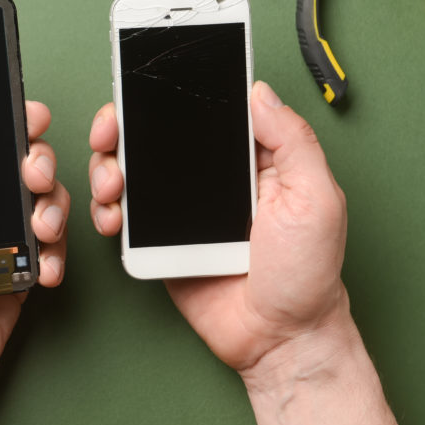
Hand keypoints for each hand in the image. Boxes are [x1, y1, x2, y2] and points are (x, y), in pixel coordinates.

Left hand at [0, 101, 68, 424]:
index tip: (10, 114)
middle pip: (9, 166)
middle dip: (33, 155)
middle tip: (33, 168)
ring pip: (36, 200)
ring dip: (51, 200)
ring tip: (41, 220)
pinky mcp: (15, 275)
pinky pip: (48, 249)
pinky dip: (57, 250)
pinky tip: (45, 263)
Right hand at [88, 81, 347, 374]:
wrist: (279, 338)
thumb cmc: (307, 274)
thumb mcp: (316, 198)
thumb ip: (293, 140)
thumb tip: (260, 92)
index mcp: (252, 157)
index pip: (205, 109)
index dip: (170, 92)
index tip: (142, 86)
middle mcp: (213, 176)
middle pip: (155, 133)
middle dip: (122, 125)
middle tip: (110, 132)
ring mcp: (182, 207)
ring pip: (132, 169)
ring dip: (108, 167)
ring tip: (112, 184)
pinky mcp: (161, 239)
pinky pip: (126, 215)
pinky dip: (108, 209)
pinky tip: (113, 214)